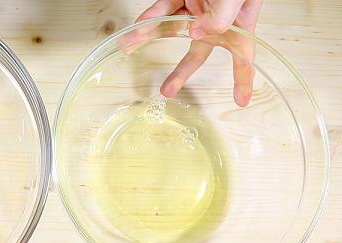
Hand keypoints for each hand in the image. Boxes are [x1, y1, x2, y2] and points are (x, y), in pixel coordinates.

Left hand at [137, 0, 261, 106]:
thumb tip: (198, 36)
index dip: (243, 78)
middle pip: (201, 49)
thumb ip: (221, 18)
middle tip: (168, 90)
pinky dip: (148, 17)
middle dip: (183, 71)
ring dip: (149, 38)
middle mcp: (217, 16)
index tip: (241, 100)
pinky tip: (134, 29)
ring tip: (130, 49)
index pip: (244, 54)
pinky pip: (161, 9)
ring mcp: (196, 5)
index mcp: (240, 19)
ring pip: (173, 29)